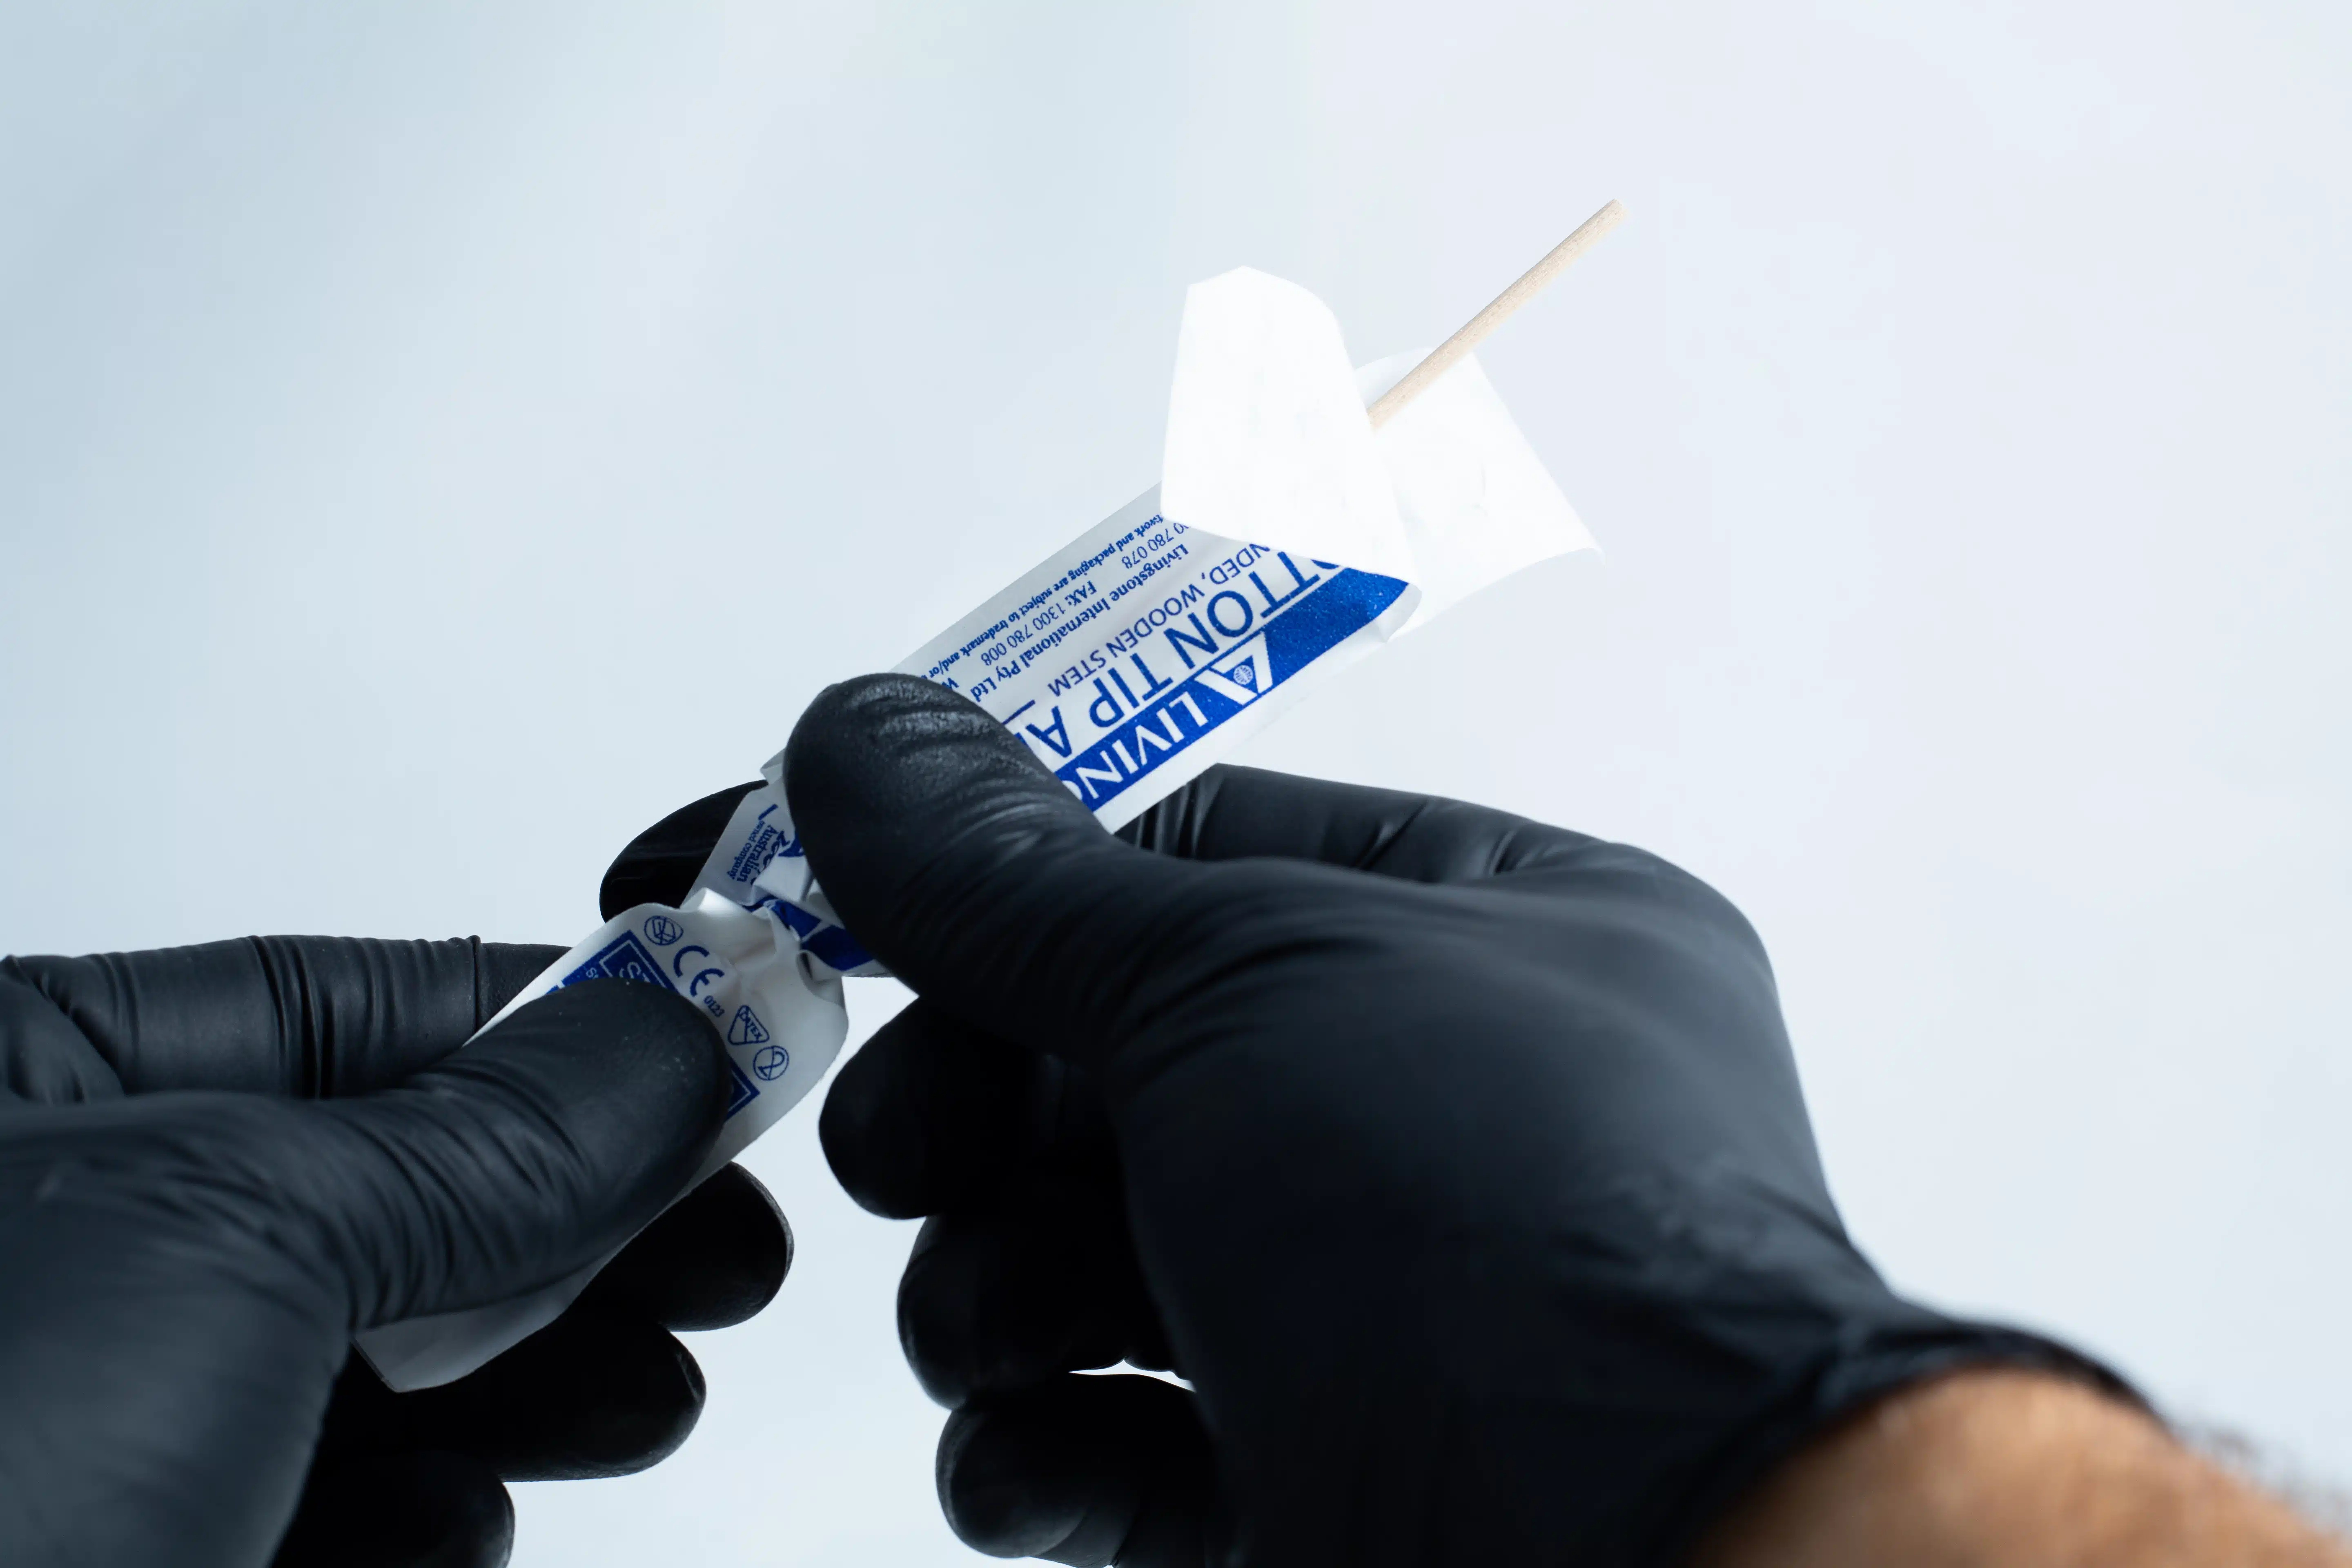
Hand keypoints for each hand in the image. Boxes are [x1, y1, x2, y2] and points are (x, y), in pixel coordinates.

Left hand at [0, 935, 790, 1567]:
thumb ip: (483, 1131)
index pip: (342, 1003)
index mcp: (10, 1089)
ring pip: (367, 1362)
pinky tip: (470, 1535)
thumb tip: (685, 1018)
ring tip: (651, 1391)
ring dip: (538, 1373)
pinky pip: (321, 1510)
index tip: (721, 1047)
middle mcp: (41, 1242)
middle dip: (571, 1219)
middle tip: (720, 1245)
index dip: (550, 1017)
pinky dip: (429, 1518)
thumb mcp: (234, 1238)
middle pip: (379, 1189)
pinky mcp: (130, 1549)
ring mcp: (79, 1417)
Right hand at [763, 674, 2118, 1566]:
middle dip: (984, 1112)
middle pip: (1132, 1068)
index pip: (1215, 859)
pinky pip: (1130, 1444)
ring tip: (989, 1334)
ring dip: (996, 1288)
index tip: (883, 938)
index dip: (1032, 892)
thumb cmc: (1479, 1224)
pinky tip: (1025, 1455)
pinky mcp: (1326, 1481)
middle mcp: (1457, 1117)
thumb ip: (1019, 880)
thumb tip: (857, 733)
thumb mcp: (1233, 980)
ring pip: (1111, 1260)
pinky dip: (1045, 1447)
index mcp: (1504, 939)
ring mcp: (1391, 1313)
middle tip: (902, 1156)